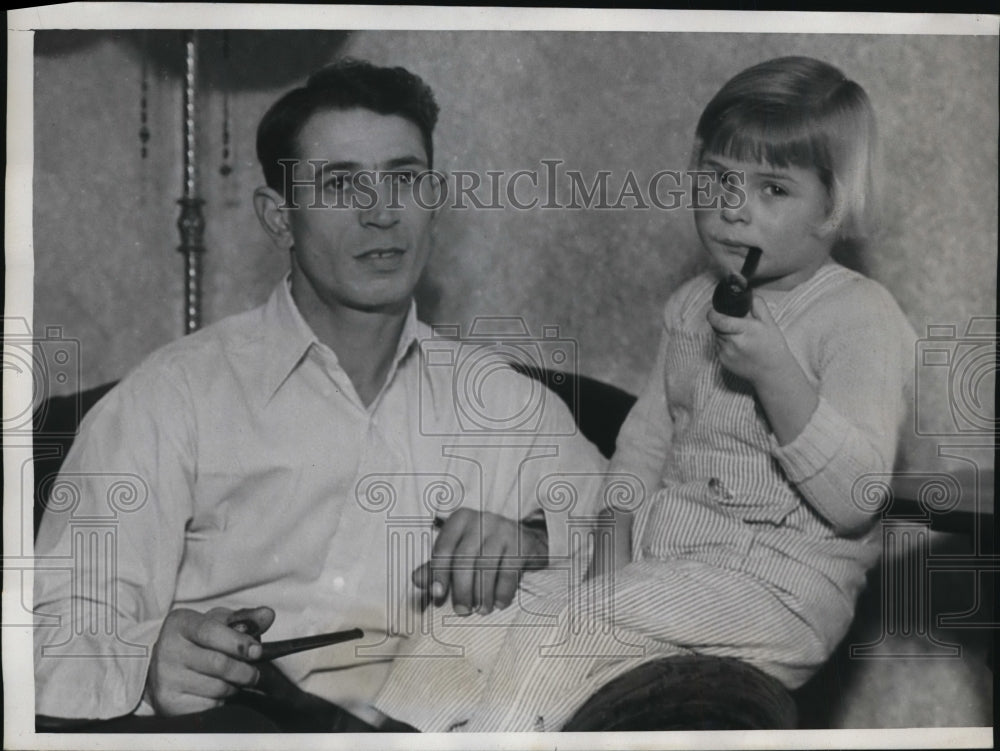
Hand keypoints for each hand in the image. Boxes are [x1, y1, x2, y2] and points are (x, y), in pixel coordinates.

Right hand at [143, 606, 273, 715]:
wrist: (164, 666)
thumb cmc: (199, 640)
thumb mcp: (220, 623)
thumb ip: (246, 619)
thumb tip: (267, 615)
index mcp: (180, 622)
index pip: (211, 632)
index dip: (239, 643)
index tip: (257, 652)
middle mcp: (167, 648)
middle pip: (218, 664)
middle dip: (244, 671)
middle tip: (253, 674)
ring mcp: (165, 677)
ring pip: (217, 688)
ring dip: (234, 686)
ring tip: (232, 680)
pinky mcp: (168, 702)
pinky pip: (208, 706)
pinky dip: (220, 701)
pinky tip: (215, 692)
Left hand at [411, 509, 547, 615]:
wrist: (520, 538)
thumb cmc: (481, 548)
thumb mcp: (457, 552)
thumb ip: (436, 566)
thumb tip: (416, 580)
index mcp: (459, 520)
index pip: (444, 548)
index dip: (438, 574)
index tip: (437, 596)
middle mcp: (480, 520)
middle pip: (465, 558)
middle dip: (462, 589)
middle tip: (462, 611)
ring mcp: (503, 529)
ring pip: (487, 566)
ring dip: (483, 593)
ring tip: (481, 610)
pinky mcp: (521, 542)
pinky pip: (509, 571)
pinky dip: (503, 591)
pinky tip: (499, 604)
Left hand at [707, 295, 818, 444]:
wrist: (772, 373)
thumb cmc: (773, 347)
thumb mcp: (769, 323)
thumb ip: (757, 305)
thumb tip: (746, 295)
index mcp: (745, 330)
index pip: (718, 319)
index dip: (713, 313)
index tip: (715, 310)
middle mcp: (733, 343)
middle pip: (716, 326)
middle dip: (722, 322)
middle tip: (736, 324)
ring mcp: (726, 354)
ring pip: (717, 336)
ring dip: (724, 333)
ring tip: (739, 337)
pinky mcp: (722, 362)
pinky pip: (718, 347)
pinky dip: (725, 344)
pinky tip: (738, 347)